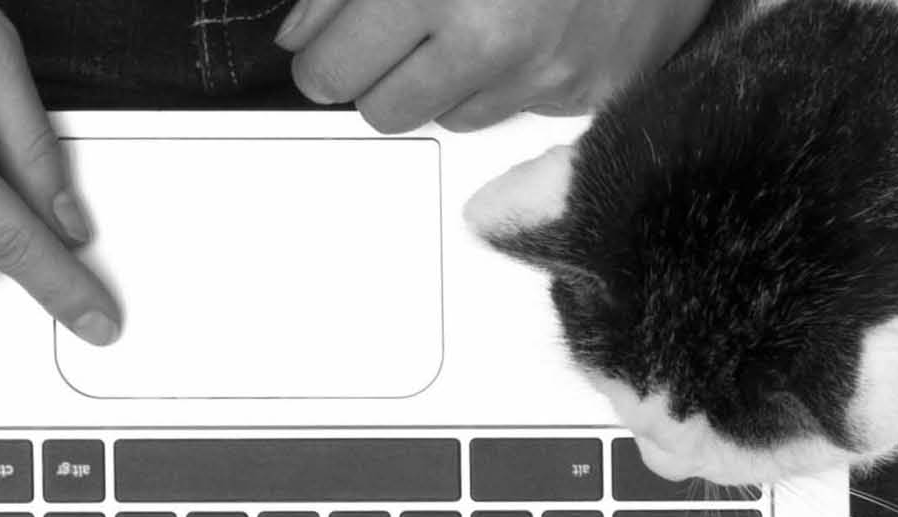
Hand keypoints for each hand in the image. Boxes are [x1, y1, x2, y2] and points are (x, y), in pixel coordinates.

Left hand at [281, 0, 713, 132]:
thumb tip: (303, 31)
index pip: (329, 71)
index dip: (322, 50)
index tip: (330, 37)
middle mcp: (492, 39)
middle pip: (384, 113)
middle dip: (378, 73)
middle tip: (398, 30)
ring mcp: (548, 73)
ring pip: (449, 119)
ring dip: (446, 78)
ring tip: (471, 18)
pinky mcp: (594, 90)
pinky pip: (519, 109)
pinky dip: (510, 77)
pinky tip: (525, 27)